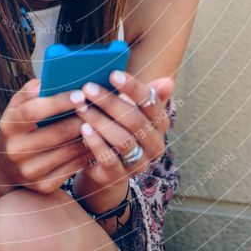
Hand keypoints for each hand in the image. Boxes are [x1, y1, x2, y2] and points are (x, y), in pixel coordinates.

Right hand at [0, 77, 90, 197]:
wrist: (5, 168)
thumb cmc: (18, 128)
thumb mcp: (16, 107)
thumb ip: (30, 92)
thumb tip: (48, 81)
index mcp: (9, 126)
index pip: (34, 111)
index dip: (58, 102)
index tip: (80, 94)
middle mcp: (16, 150)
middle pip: (58, 133)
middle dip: (81, 119)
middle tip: (98, 107)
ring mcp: (30, 171)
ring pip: (69, 151)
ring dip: (89, 135)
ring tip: (101, 122)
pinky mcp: (43, 186)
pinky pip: (73, 167)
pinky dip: (86, 153)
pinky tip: (95, 141)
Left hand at [71, 73, 173, 188]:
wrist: (103, 163)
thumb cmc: (117, 125)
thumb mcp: (129, 108)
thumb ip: (144, 94)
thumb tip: (168, 81)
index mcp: (160, 123)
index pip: (151, 102)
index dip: (133, 88)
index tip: (113, 74)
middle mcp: (155, 145)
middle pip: (135, 120)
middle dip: (110, 102)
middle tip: (88, 88)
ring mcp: (139, 163)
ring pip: (123, 140)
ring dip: (100, 121)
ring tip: (82, 107)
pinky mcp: (120, 176)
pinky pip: (110, 160)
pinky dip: (96, 143)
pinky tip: (84, 129)